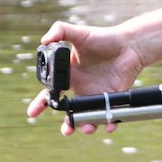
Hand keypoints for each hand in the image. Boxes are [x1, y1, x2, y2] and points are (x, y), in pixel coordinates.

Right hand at [25, 21, 146, 134]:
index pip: (52, 93)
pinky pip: (110, 115)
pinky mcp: (113, 99)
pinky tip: (109, 126)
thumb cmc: (103, 38)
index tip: (33, 113)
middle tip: (66, 130)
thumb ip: (60, 31)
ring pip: (89, 117)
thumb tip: (44, 40)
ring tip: (87, 128)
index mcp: (69, 77)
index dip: (41, 103)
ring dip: (87, 126)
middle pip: (70, 112)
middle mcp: (81, 89)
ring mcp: (97, 96)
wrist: (129, 44)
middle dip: (67, 124)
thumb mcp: (79, 33)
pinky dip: (109, 123)